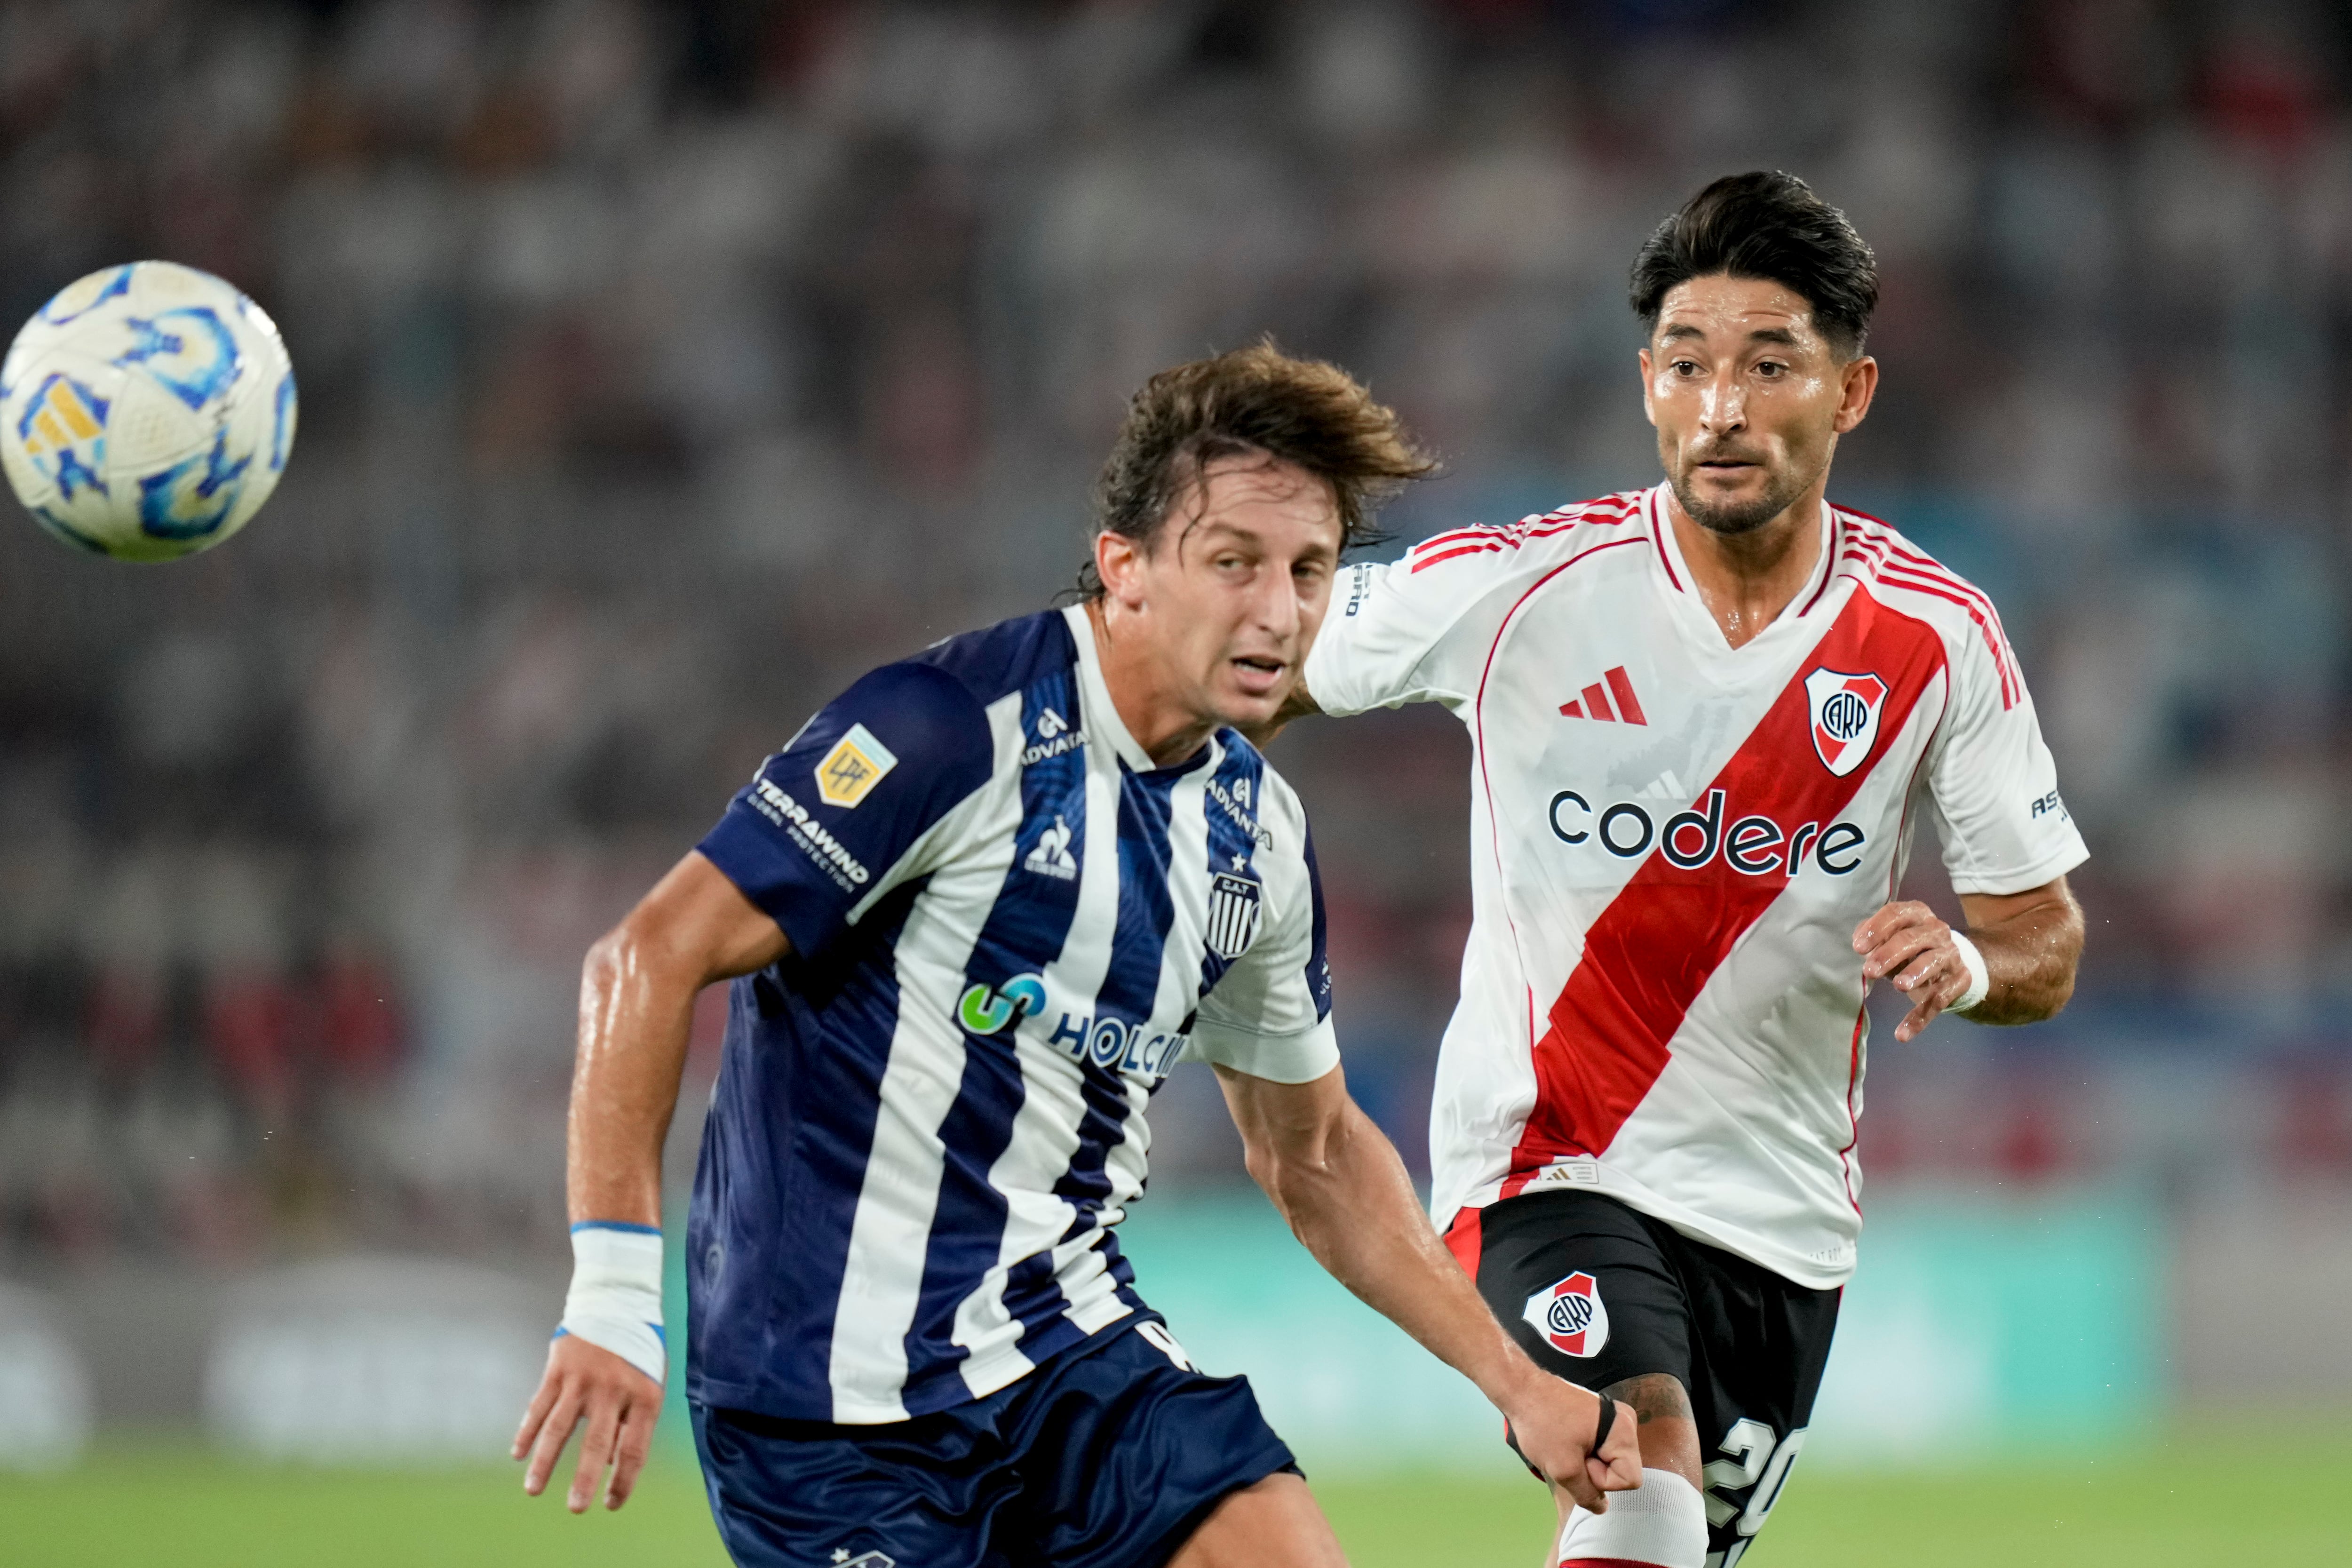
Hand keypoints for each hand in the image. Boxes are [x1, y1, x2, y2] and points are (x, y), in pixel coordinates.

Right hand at [514, 1333, 663, 1512]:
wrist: (618, 1302)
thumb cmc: (637, 1352)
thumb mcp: (649, 1384)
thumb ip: (634, 1422)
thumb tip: (612, 1462)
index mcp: (645, 1396)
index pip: (635, 1450)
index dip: (623, 1481)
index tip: (611, 1504)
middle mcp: (614, 1390)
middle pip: (598, 1444)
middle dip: (586, 1480)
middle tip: (576, 1508)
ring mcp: (583, 1380)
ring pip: (559, 1428)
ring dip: (544, 1462)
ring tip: (533, 1490)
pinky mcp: (559, 1370)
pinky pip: (539, 1406)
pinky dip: (527, 1431)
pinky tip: (518, 1453)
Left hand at [1499, 1370, 1642, 1514]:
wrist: (1522, 1390)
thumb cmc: (1541, 1425)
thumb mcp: (1564, 1469)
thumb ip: (1586, 1494)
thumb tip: (1601, 1507)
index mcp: (1623, 1430)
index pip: (1630, 1479)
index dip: (1603, 1481)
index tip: (1580, 1461)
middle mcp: (1626, 1421)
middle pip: (1622, 1470)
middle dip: (1595, 1472)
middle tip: (1570, 1453)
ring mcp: (1613, 1418)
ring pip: (1610, 1461)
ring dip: (1587, 1463)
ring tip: (1566, 1445)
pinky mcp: (1600, 1418)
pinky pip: (1601, 1449)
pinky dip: (1584, 1452)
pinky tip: (1566, 1441)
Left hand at [1853, 900, 1971, 1041]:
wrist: (1950, 963)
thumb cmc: (1909, 948)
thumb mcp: (1890, 938)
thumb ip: (1873, 938)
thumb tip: (1859, 942)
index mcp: (1917, 914)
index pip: (1896, 914)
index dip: (1877, 928)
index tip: (1857, 947)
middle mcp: (1937, 931)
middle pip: (1912, 939)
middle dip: (1889, 954)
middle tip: (1869, 971)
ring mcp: (1950, 955)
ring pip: (1932, 963)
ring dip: (1915, 974)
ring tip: (1899, 986)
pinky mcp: (1959, 980)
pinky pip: (1939, 999)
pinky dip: (1920, 1018)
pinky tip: (1902, 1034)